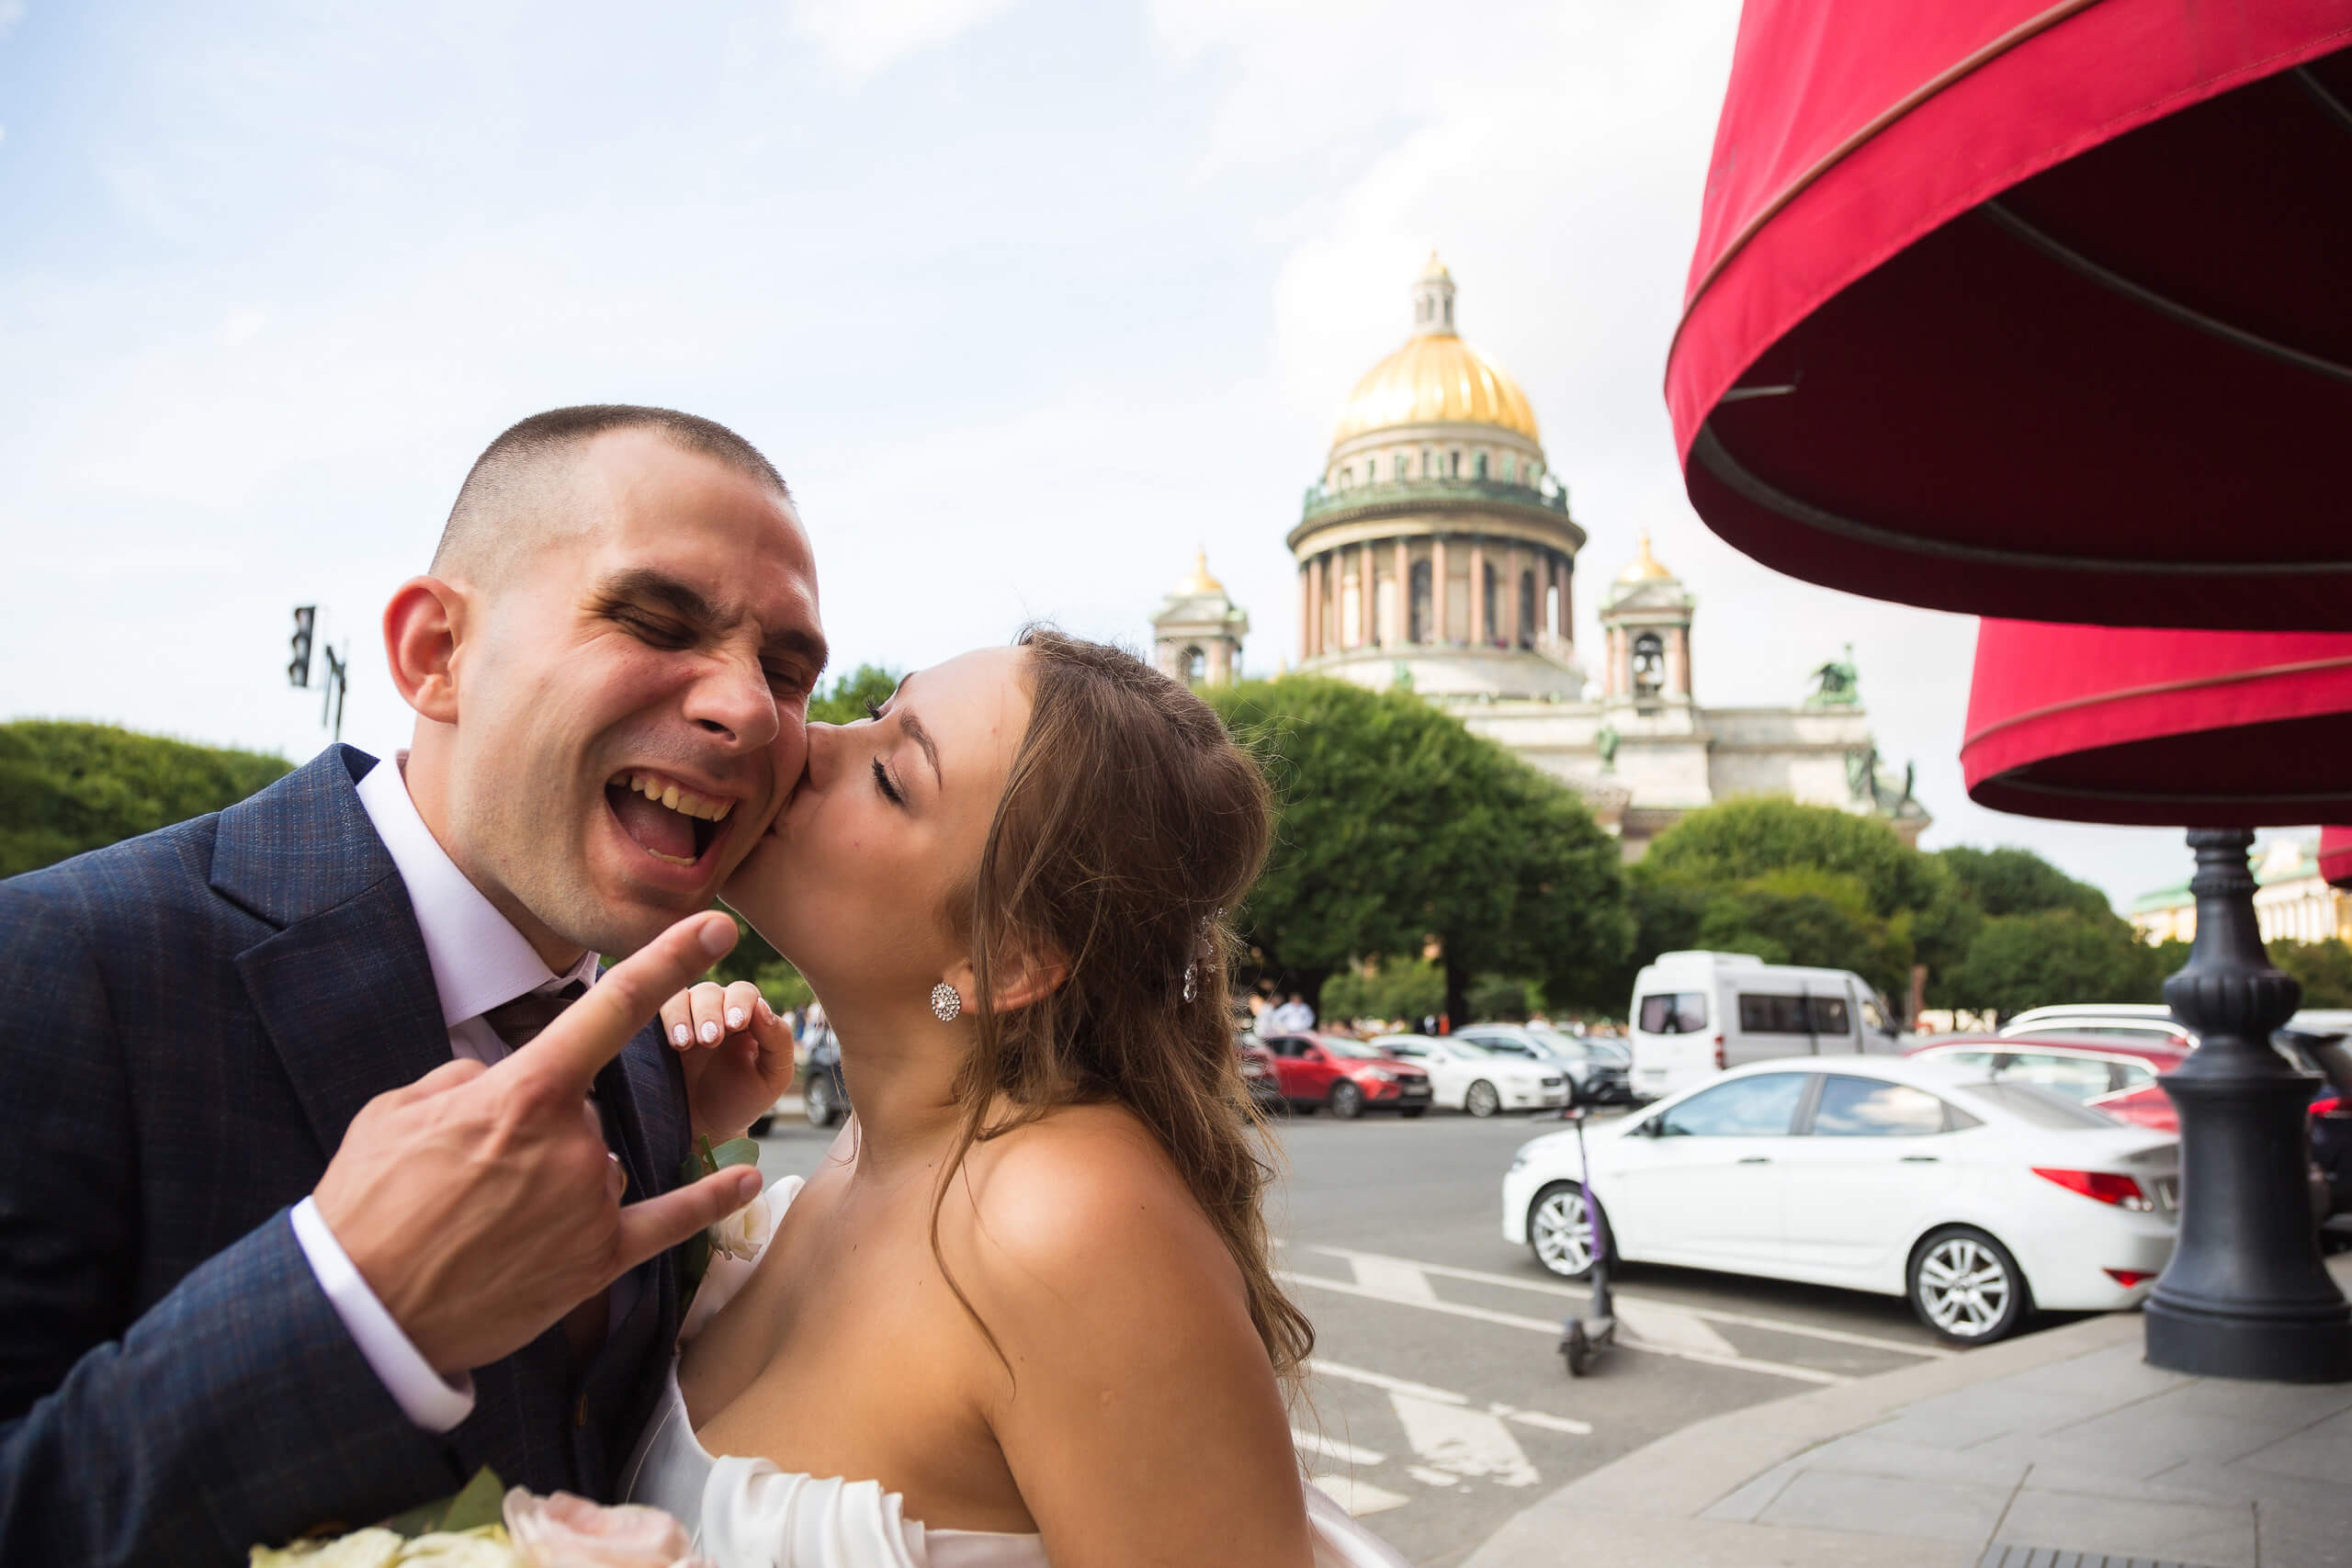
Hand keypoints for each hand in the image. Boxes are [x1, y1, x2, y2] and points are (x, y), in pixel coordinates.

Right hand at [312, 912, 764, 1376]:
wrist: (360, 1314)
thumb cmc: (368, 1204)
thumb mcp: (398, 1110)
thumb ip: (465, 1078)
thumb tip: (501, 1082)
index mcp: (526, 1093)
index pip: (614, 1008)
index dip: (671, 959)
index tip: (718, 926)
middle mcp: (573, 1143)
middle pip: (586, 1111)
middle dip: (537, 1133)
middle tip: (466, 1178)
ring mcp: (591, 1203)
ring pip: (599, 1162)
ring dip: (559, 1180)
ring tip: (486, 1222)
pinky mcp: (597, 1261)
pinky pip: (668, 1221)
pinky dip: (710, 1202)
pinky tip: (747, 1181)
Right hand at [661, 980, 797, 1141]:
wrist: (706, 1130)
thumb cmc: (743, 1100)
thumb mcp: (773, 1075)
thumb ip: (778, 1040)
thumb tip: (762, 1006)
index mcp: (748, 1017)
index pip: (744, 993)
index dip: (740, 1003)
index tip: (735, 1025)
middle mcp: (716, 1012)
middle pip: (712, 992)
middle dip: (711, 1013)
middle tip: (711, 1040)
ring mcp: (687, 1020)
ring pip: (683, 996)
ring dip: (685, 1015)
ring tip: (687, 1045)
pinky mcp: (662, 1032)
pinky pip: (660, 1010)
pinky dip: (667, 1020)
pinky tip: (675, 1043)